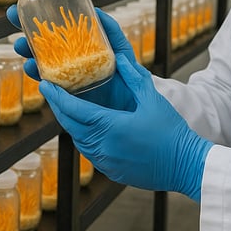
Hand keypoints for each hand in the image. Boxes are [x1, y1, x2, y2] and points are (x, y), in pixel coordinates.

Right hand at [6, 5, 137, 110]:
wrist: (132, 114)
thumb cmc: (130, 79)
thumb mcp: (122, 51)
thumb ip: (112, 33)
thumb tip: (98, 12)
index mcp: (81, 46)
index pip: (58, 28)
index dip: (42, 16)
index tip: (27, 3)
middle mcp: (71, 60)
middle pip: (45, 43)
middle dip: (27, 29)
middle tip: (12, 17)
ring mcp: (67, 77)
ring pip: (42, 62)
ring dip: (30, 52)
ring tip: (20, 46)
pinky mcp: (66, 95)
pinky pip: (49, 84)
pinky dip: (40, 76)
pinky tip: (33, 69)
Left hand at [40, 53, 213, 201]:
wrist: (186, 166)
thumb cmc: (172, 131)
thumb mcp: (153, 99)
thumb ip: (134, 78)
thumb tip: (120, 59)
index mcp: (111, 127)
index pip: (74, 110)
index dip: (56, 97)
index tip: (45, 85)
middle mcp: (103, 147)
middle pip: (71, 126)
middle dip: (58, 109)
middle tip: (51, 93)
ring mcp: (106, 162)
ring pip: (78, 140)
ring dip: (71, 123)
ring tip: (66, 108)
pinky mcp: (112, 172)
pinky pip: (90, 152)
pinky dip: (84, 138)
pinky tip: (87, 127)